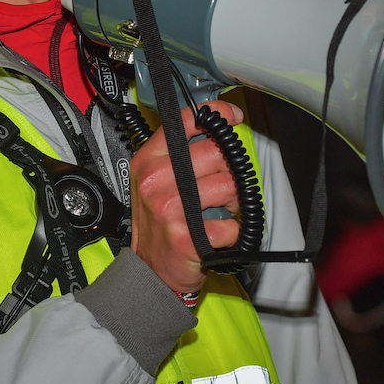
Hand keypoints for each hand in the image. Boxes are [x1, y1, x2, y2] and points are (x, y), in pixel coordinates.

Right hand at [128, 101, 242, 292]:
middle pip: (216, 153)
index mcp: (148, 160)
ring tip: (222, 210)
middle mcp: (156, 180)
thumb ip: (178, 153)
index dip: (217, 115)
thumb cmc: (158, 223)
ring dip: (234, 201)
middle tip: (223, 187)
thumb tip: (217, 129)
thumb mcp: (155, 180)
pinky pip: (231, 225)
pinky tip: (218, 234)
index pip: (186, 121)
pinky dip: (233, 232)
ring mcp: (170, 207)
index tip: (233, 117)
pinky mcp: (186, 235)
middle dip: (229, 170)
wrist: (149, 269)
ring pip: (228, 186)